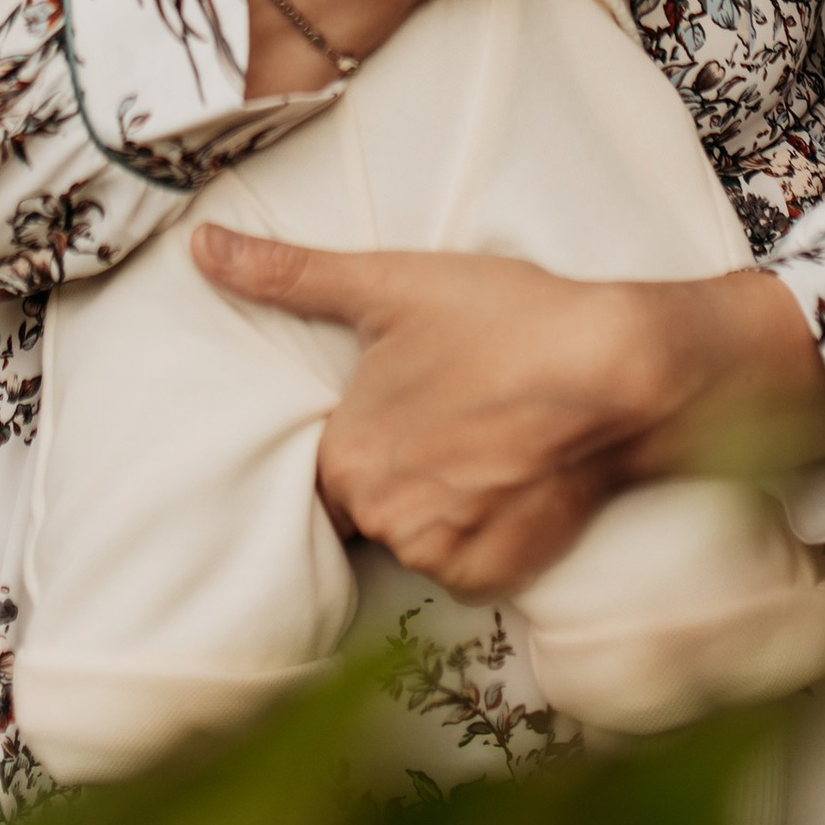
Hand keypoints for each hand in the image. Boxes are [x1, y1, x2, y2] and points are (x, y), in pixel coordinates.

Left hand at [192, 229, 824, 598]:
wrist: (623, 370)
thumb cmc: (506, 319)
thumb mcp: (390, 283)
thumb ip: (288, 275)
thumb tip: (201, 248)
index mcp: (347, 459)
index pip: (323, 463)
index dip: (363, 429)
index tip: (401, 404)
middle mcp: (387, 521)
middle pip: (370, 500)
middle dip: (401, 462)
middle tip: (451, 409)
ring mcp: (447, 555)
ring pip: (416, 531)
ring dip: (440, 497)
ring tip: (486, 437)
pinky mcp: (499, 576)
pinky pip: (464, 560)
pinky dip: (480, 527)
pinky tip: (509, 474)